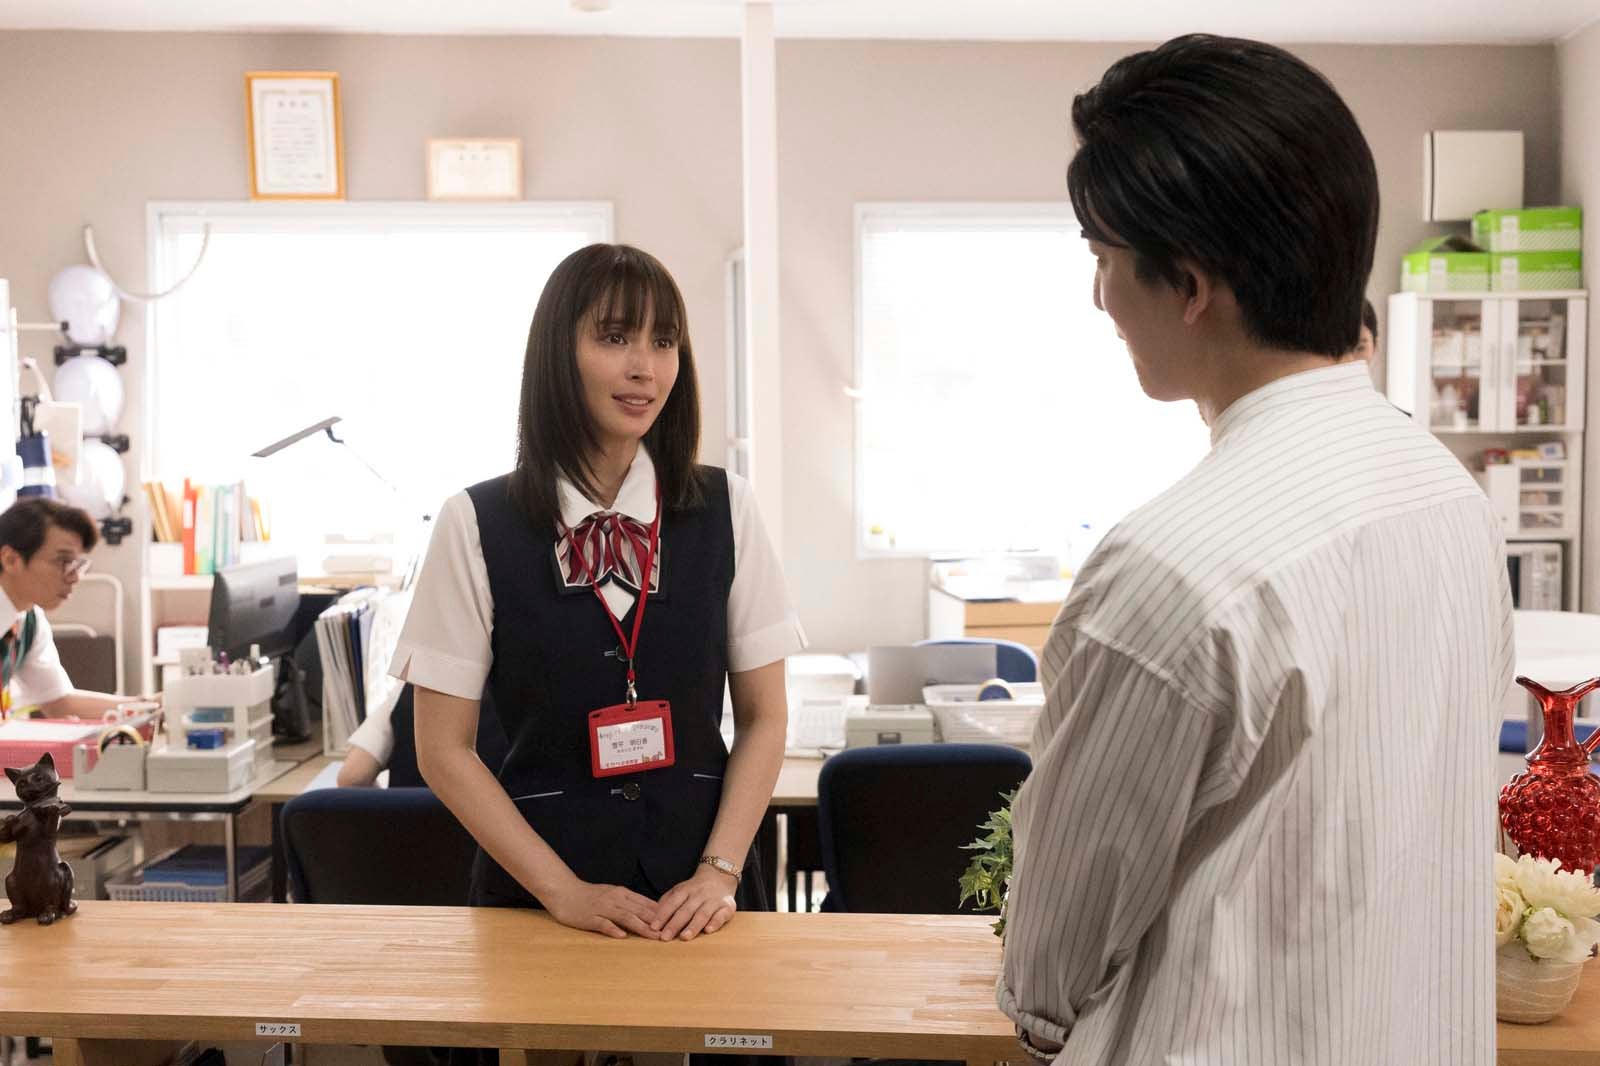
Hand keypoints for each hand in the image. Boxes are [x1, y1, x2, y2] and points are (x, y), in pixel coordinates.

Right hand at [542, 877, 661, 938]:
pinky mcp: (590, 917)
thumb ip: (628, 903)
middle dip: (656, 922)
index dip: (662, 914)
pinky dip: (613, 929)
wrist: (564, 890)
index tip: (675, 923)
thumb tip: (648, 912)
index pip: (646, 904)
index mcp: (622, 894)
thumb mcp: (612, 895)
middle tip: (670, 933)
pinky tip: (622, 936)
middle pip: (639, 911)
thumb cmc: (589, 895)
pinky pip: (603, 923)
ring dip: (641, 927)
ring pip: (625, 917)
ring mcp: (602, 908)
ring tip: (654, 936)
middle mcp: (615, 899)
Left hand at [651, 865, 737, 940]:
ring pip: (702, 914)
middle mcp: (700, 894)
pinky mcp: (727, 907)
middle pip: (686, 910)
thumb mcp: (680, 890)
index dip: (663, 915)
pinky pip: (721, 915)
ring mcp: (714, 900)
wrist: (720, 876)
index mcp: (686, 890)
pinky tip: (708, 930)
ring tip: (684, 937)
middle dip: (674, 924)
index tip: (653, 927)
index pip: (672, 902)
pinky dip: (715, 923)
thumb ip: (667, 902)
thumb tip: (653, 917)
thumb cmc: (695, 889)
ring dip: (693, 926)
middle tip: (665, 937)